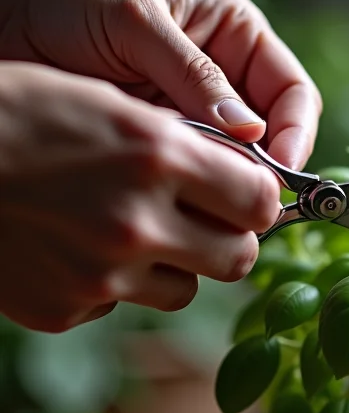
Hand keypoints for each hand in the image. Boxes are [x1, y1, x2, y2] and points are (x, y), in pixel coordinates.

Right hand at [0, 62, 280, 332]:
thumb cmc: (14, 114)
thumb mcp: (104, 103)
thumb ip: (182, 144)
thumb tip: (243, 181)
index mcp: (155, 155)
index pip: (261, 201)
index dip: (258, 199)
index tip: (247, 196)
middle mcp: (136, 222)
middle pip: (239, 258)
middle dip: (229, 240)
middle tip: (205, 222)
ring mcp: (101, 276)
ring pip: (187, 290)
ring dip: (174, 266)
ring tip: (131, 232)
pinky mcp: (67, 309)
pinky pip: (123, 306)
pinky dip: (114, 285)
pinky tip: (77, 249)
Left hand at [1, 0, 321, 168]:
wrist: (6, 10)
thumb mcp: (138, 23)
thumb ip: (196, 76)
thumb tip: (251, 133)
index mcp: (236, 40)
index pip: (293, 94)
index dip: (296, 133)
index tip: (280, 168)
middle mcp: (225, 84)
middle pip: (272, 139)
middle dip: (263, 169)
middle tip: (244, 197)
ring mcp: (195, 120)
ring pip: (235, 166)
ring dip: (223, 183)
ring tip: (196, 188)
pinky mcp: (166, 148)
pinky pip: (194, 177)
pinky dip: (190, 191)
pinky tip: (172, 192)